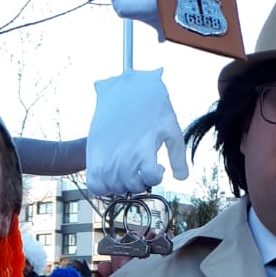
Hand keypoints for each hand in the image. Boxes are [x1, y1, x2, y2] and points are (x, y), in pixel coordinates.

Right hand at [86, 69, 188, 196]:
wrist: (124, 89)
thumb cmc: (150, 107)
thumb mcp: (170, 127)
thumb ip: (178, 154)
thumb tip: (181, 178)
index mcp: (143, 149)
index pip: (151, 178)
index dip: (156, 176)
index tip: (157, 168)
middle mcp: (124, 156)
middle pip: (132, 186)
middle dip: (141, 181)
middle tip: (142, 170)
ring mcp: (107, 157)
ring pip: (115, 188)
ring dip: (123, 184)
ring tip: (128, 171)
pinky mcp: (94, 155)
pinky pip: (95, 185)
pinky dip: (103, 187)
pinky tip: (111, 176)